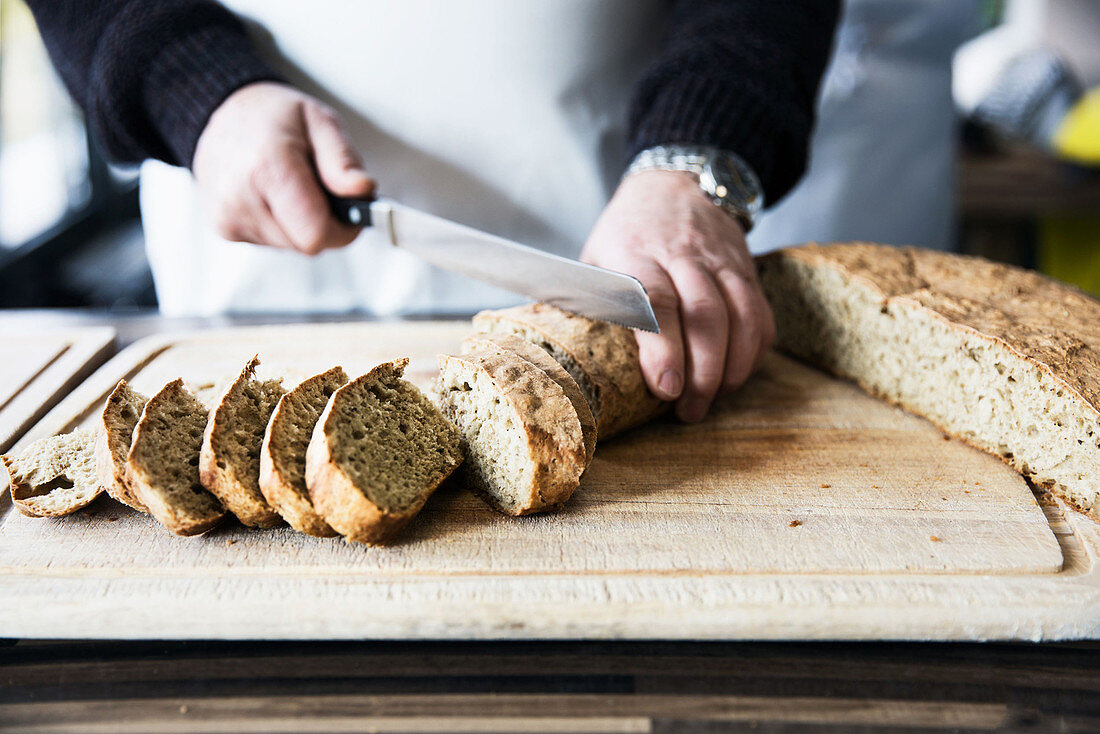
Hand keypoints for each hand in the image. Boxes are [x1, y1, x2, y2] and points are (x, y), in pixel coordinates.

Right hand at [192, 82, 374, 253]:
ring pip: (290, 247)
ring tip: (293, 189)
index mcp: (268, 167)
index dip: (342, 231)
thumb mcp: (320, 121)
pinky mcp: (224, 226)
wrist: (225, 113)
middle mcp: (241, 196)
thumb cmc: (275, 115)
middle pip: (305, 245)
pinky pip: (270, 243)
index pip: (315, 234)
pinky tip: (274, 197)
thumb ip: (343, 160)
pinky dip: (281, 225)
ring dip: (301, 225)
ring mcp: (228, 215)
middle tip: (320, 191)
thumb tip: (363, 191)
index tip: (351, 216)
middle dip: (323, 225)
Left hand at [581, 170, 774, 421]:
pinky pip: (761, 315)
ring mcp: (719, 261)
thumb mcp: (596, 255)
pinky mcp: (745, 269)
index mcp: (636, 251)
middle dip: (703, 371)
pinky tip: (736, 376)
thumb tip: (570, 360)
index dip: (663, 348)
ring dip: (732, 368)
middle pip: (705, 315)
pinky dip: (754, 352)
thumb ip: (594, 300)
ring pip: (741, 317)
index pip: (656, 300)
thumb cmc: (627, 233)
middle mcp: (683, 254)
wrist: (674, 184)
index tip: (665, 388)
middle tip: (688, 409)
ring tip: (713, 399)